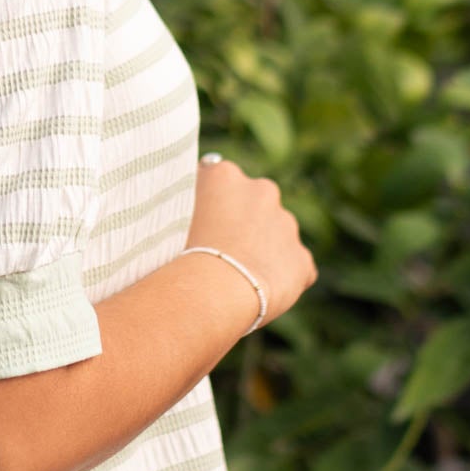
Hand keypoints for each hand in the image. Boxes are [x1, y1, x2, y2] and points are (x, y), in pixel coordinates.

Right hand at [185, 159, 317, 327]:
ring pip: (274, 237)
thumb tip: (181, 205)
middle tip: (217, 254)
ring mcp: (287, 226)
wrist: (211, 292)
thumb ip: (181, 203)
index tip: (199, 228)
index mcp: (224, 175)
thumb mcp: (167, 216)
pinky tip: (256, 295)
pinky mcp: (302, 260)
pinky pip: (293, 269)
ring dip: (261, 252)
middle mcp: (262, 190)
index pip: (218, 182)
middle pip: (253, 205)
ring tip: (234, 279)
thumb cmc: (175, 254)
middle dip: (242, 225)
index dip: (210, 207)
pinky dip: (279, 280)